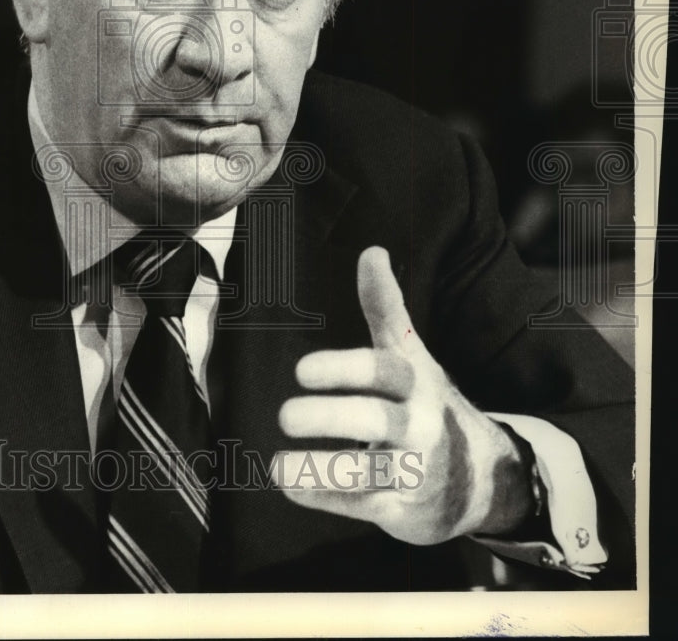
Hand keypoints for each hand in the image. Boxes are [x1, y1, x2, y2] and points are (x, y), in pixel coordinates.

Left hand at [275, 247, 531, 543]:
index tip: (301, 370)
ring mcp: (415, 472)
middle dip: (330, 417)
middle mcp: (420, 425)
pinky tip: (291, 486)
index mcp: (416, 382)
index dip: (343, 368)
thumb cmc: (427, 404)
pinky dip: (325, 498)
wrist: (485, 477)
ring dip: (321, 470)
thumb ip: (386, 308)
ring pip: (369, 472)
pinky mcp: (405, 512)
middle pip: (376, 419)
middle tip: (285, 414)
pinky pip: (363, 507)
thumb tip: (371, 250)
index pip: (383, 370)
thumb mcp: (411, 356)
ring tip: (278, 465)